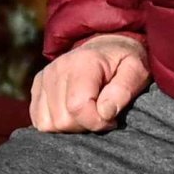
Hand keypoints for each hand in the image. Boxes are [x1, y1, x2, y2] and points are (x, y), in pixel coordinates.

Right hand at [27, 35, 150, 134]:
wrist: (107, 47)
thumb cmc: (124, 62)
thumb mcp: (136, 71)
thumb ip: (123, 90)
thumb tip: (104, 112)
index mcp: (83, 63)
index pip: (78, 106)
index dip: (97, 122)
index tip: (112, 119)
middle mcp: (57, 68)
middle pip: (62, 119)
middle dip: (85, 126)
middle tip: (101, 116)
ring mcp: (44, 77)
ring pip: (48, 124)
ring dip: (70, 127)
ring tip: (87, 114)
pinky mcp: (38, 86)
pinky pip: (39, 120)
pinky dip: (56, 124)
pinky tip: (73, 114)